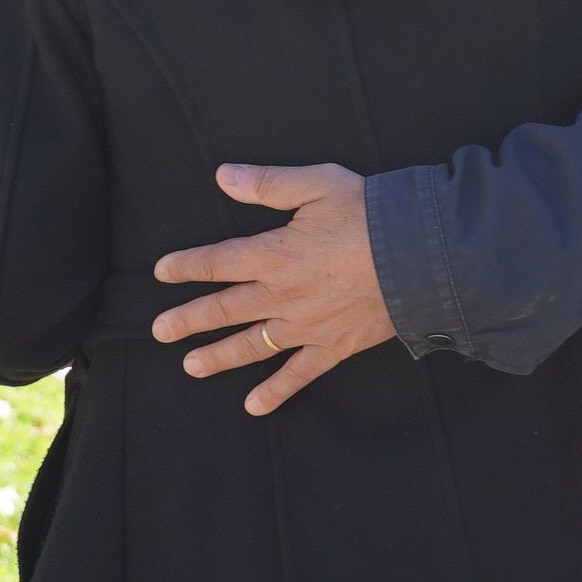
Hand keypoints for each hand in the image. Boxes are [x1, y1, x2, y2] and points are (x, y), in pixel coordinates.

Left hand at [150, 165, 395, 415]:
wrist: (421, 257)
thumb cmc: (372, 214)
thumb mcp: (318, 184)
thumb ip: (268, 183)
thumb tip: (223, 175)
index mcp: (275, 254)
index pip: (218, 261)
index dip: (187, 266)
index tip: (162, 271)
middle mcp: (282, 295)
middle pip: (226, 309)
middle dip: (189, 319)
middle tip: (159, 331)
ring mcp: (306, 326)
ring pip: (252, 345)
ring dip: (219, 356)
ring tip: (190, 366)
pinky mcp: (333, 346)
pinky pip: (299, 374)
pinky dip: (276, 391)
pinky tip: (253, 406)